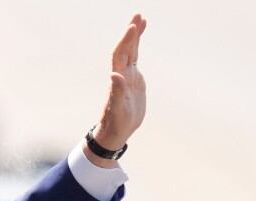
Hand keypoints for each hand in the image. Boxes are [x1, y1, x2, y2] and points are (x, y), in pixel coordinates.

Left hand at [88, 13, 146, 157]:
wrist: (116, 130)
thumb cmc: (116, 122)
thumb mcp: (118, 110)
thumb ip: (117, 93)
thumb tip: (114, 76)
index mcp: (118, 79)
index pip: (121, 55)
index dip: (126, 41)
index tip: (132, 26)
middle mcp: (122, 74)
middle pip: (126, 48)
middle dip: (131, 32)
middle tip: (138, 14)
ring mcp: (128, 76)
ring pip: (131, 51)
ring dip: (135, 35)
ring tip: (141, 20)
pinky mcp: (134, 80)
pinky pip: (135, 58)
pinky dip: (138, 46)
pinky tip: (140, 38)